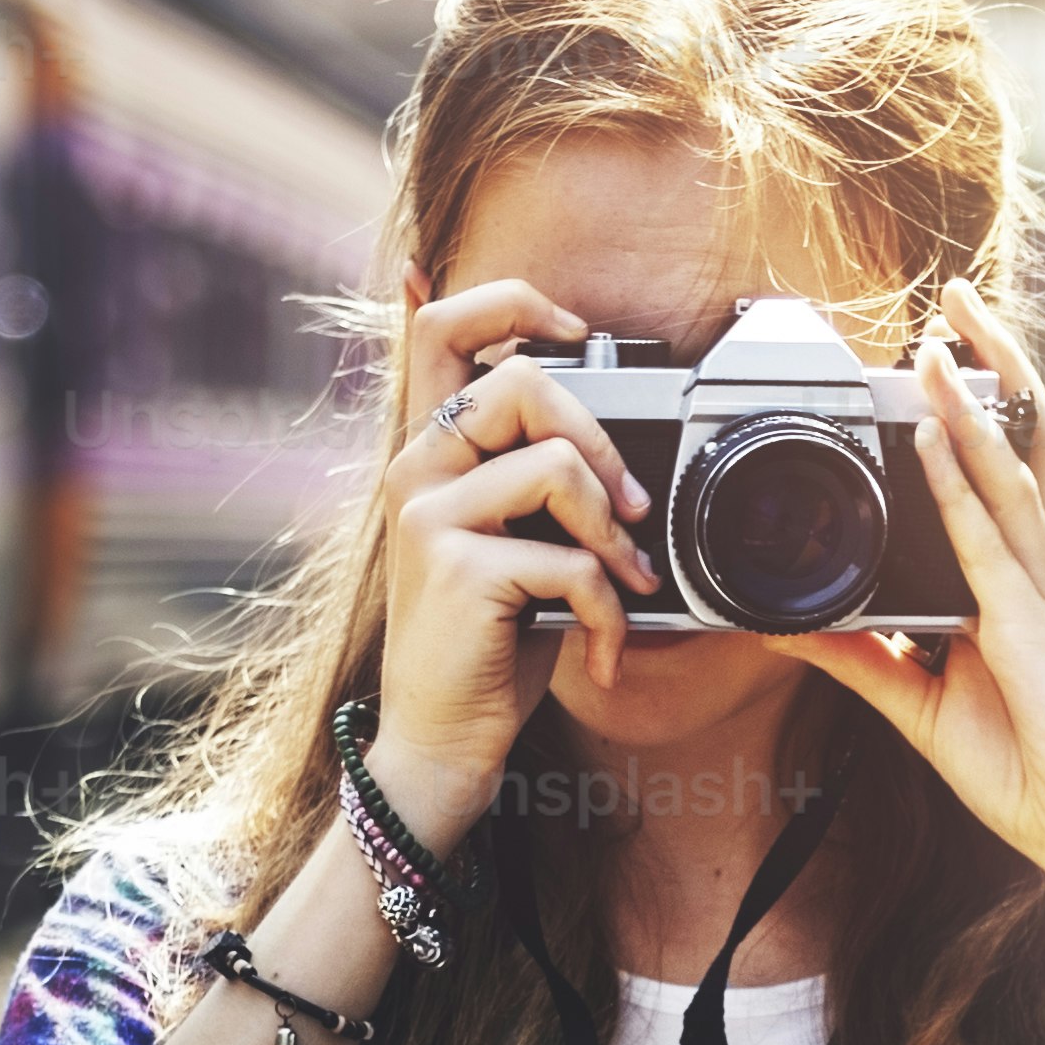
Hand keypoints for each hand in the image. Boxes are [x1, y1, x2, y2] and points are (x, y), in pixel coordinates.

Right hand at [372, 262, 662, 847]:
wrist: (439, 742)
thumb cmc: (486, 644)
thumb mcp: (509, 544)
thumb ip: (531, 480)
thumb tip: (598, 435)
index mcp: (427, 453)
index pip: (439, 326)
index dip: (511, 302)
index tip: (573, 330)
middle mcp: (415, 472)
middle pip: (521, 381)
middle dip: (601, 438)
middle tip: (629, 507)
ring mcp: (429, 519)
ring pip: (555, 464)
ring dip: (614, 531)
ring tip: (627, 581)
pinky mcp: (459, 572)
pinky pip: (571, 561)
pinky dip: (609, 612)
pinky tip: (600, 648)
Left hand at [800, 279, 1044, 904]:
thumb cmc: (1034, 775)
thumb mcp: (921, 710)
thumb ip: (859, 661)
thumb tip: (789, 626)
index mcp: (1019, 589)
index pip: (1002, 474)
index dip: (979, 407)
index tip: (940, 355)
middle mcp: (1038, 575)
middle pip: (1024, 440)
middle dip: (994, 363)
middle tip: (957, 297)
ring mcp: (1041, 595)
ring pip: (1012, 468)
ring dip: (974, 395)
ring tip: (940, 331)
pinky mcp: (1032, 628)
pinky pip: (990, 538)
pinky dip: (962, 478)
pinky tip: (938, 430)